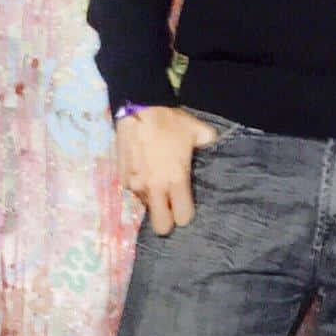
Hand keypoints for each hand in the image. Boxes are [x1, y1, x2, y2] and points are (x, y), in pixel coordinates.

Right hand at [115, 106, 216, 235]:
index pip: (183, 217)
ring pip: (146, 206)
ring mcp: (135, 185)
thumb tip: (214, 149)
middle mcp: (154, 188)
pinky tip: (144, 169)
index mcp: (176, 179)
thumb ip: (208, 145)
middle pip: (161, 226)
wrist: (137, 109)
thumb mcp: (197, 131)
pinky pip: (133, 191)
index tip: (186, 205)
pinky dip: (139, 185)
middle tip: (170, 207)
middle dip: (167, 221)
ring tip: (156, 179)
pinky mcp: (121, 178)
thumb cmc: (170, 121)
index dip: (186, 214)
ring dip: (152, 198)